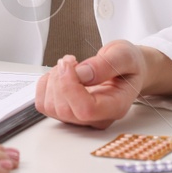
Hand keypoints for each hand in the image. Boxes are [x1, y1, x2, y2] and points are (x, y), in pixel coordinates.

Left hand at [34, 42, 149, 128]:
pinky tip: (59, 75)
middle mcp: (98, 117)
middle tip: (71, 60)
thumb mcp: (124, 55)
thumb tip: (82, 74)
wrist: (126, 70)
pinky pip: (43, 104)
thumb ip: (106, 64)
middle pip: (65, 110)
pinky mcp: (67, 112)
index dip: (70, 86)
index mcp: (116, 106)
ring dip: (52, 81)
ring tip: (68, 67)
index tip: (71, 63)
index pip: (86, 109)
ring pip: (51, 107)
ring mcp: (81, 117)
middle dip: (60, 79)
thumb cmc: (128, 65)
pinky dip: (45, 85)